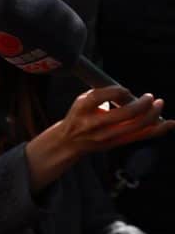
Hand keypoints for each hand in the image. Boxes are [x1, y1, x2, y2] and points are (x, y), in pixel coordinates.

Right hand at [26, 86, 174, 191]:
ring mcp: (106, 136)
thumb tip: (130, 94)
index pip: (101, 96)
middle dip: (143, 103)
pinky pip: (140, 136)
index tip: (125, 90)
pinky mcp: (116, 143)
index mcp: (82, 108)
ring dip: (153, 114)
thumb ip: (104, 94)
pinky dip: (157, 129)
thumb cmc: (79, 117)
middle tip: (149, 97)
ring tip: (158, 104)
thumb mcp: (83, 101)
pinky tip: (169, 123)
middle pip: (126, 113)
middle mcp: (94, 124)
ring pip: (137, 126)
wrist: (69, 142)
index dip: (118, 91)